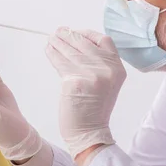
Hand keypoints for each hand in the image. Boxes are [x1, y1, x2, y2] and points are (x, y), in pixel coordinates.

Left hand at [46, 28, 126, 158]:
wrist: (89, 133)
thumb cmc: (94, 108)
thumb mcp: (106, 82)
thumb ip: (98, 63)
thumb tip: (76, 41)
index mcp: (117, 68)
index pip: (104, 40)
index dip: (87, 34)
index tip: (75, 32)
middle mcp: (107, 69)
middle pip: (84, 43)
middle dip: (68, 36)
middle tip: (57, 32)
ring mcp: (91, 75)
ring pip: (70, 51)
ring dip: (58, 42)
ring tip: (51, 38)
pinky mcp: (75, 81)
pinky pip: (60, 62)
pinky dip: (52, 54)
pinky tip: (49, 50)